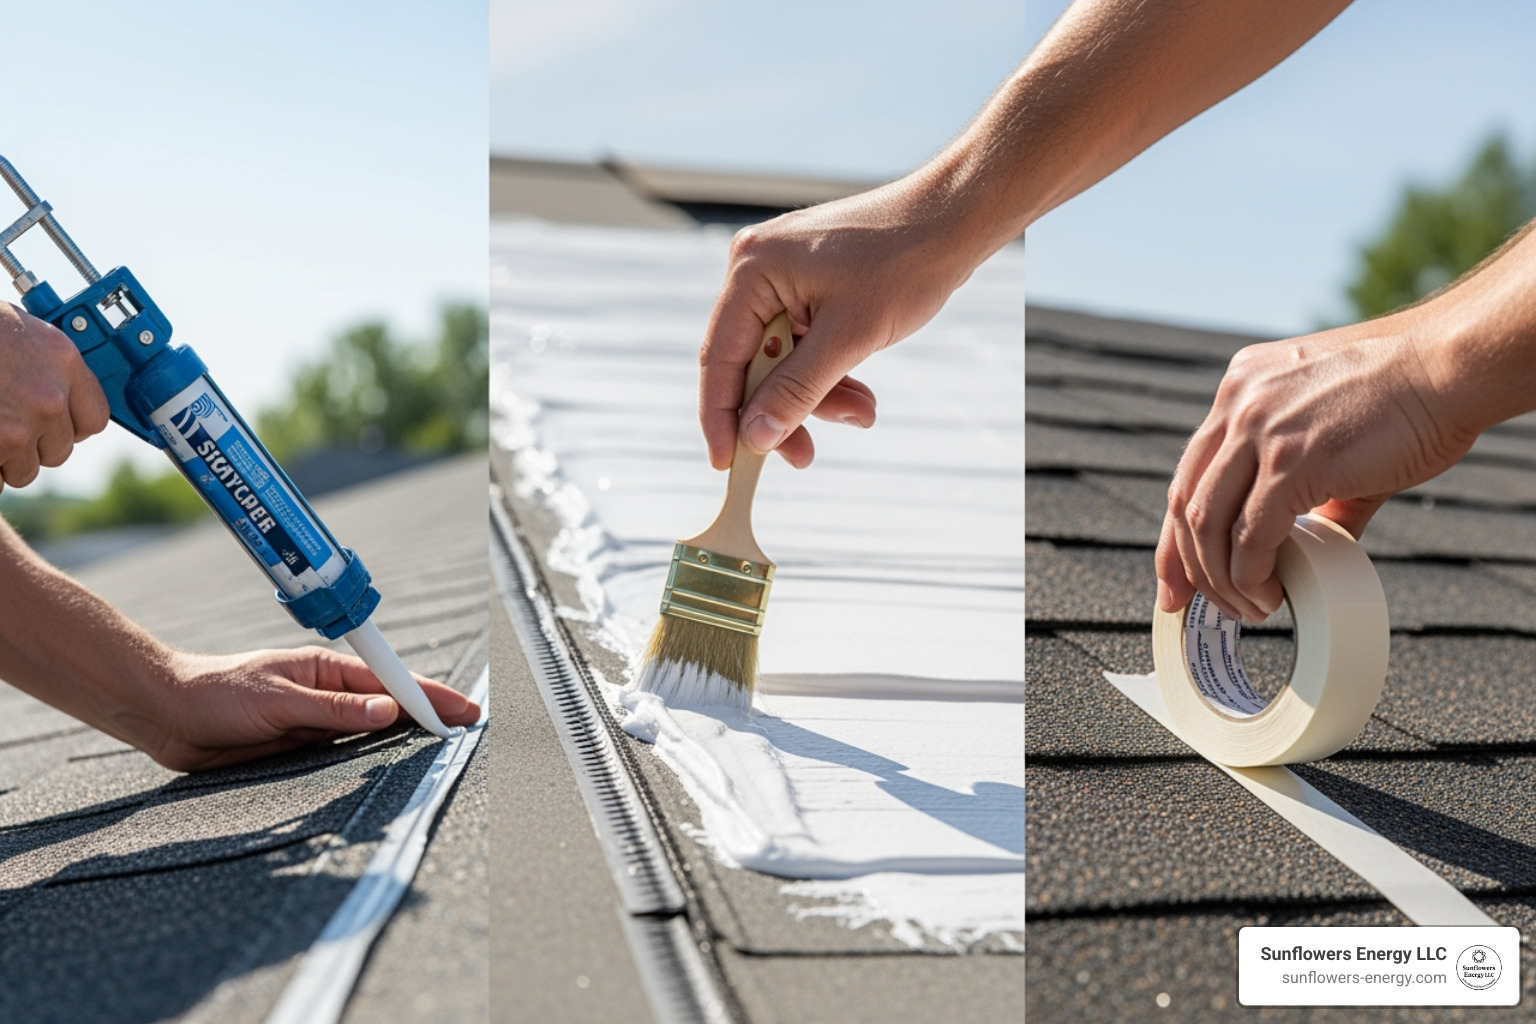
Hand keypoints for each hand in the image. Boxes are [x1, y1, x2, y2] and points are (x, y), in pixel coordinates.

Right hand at [0, 302, 109, 488]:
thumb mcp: (20, 330)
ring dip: (6, 460)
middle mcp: (47, 398)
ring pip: (26, 470)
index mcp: (63, 363)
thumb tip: (60, 397)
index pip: (94, 419)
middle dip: (33, 445)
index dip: (71, 427)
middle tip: (5, 425)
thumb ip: (46, 366)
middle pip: (58, 450)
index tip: (54, 425)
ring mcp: (17, 427)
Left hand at [126, 646, 480, 771]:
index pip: (391, 681)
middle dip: (429, 714)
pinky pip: (345, 754)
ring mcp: (315, 721)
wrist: (166, 713)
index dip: (430, 697)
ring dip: (405, 737)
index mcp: (326, 670)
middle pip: (390, 705)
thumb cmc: (214, 693)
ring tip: (444, 747)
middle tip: (468, 729)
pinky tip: (392, 767)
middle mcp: (327, 694)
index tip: (463, 712)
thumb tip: (388, 709)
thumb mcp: (277, 699)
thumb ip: (333, 709)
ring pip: (371, 731)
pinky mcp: (300, 748)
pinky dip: (372, 759)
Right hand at [698, 181, 986, 469]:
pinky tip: (860, 395)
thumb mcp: (849, 338)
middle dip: (785, 409)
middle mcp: (757, 270)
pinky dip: (829, 374)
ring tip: (861, 413)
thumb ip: (796, 391)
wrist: (954, 220)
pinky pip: (805, 343)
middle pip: (751, 363)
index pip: (720, 358)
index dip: (721, 417)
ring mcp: (783, 277)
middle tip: (804, 456)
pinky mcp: (809, 285)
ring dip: (816, 395)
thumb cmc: (905, 263)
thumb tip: (756, 437)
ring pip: (783, 360)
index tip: (727, 463)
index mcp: (752, 271)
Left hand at [1157, 317, 1477, 621]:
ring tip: (1246, 607)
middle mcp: (1238, 403)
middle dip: (1185, 567)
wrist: (1451, 367)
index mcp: (1240, 389)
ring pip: (1207, 524)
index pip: (1188, 472)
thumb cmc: (1411, 395)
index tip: (1173, 579)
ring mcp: (1260, 429)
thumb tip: (1316, 538)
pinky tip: (1268, 595)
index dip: (1172, 535)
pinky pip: (1251, 536)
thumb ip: (1313, 483)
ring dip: (1219, 579)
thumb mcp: (1332, 430)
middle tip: (1198, 606)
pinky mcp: (1292, 460)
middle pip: (1183, 501)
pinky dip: (1251, 576)